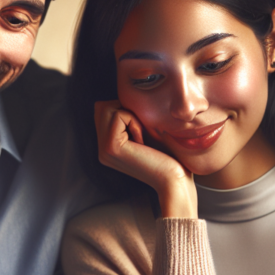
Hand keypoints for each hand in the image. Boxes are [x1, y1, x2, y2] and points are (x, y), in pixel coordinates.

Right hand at [95, 100, 196, 217]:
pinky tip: (142, 141)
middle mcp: (101, 149)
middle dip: (124, 109)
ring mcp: (103, 150)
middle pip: (101, 107)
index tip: (141, 129)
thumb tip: (121, 95)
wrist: (173, 179)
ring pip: (107, 108)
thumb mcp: (144, 132)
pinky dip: (134, 122)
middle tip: (140, 130)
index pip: (102, 110)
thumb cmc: (167, 155)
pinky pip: (118, 116)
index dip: (123, 109)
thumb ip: (128, 118)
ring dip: (129, 115)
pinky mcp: (110, 147)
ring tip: (141, 135)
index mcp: (107, 146)